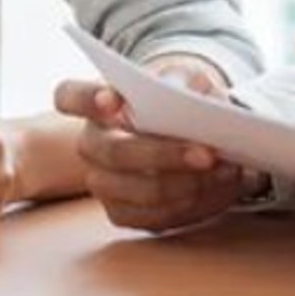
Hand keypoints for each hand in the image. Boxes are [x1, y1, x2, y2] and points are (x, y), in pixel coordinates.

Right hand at [54, 54, 257, 234]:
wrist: (185, 134)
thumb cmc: (179, 100)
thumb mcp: (185, 79)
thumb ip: (187, 80)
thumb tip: (196, 98)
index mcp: (96, 103)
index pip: (70, 96)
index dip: (86, 99)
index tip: (114, 100)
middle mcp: (90, 144)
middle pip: (114, 153)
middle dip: (164, 155)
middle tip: (207, 153)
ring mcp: (102, 182)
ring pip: (137, 190)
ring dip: (186, 183)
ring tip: (224, 170)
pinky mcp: (121, 212)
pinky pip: (152, 216)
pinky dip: (190, 204)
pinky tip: (215, 187)